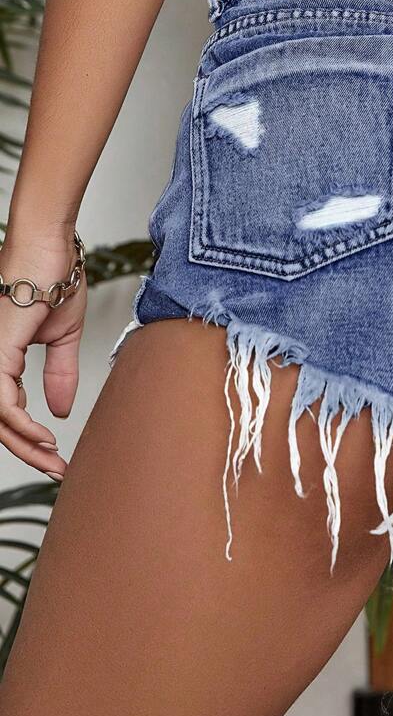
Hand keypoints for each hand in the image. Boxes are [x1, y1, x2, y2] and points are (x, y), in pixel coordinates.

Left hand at [0, 228, 85, 479]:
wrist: (49, 246)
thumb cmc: (54, 276)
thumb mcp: (63, 337)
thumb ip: (59, 374)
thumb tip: (60, 410)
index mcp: (3, 356)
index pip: (9, 410)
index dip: (31, 437)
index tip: (57, 455)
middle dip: (27, 451)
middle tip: (54, 469)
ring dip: (25, 443)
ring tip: (51, 457)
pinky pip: (1, 400)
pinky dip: (22, 423)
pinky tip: (43, 435)